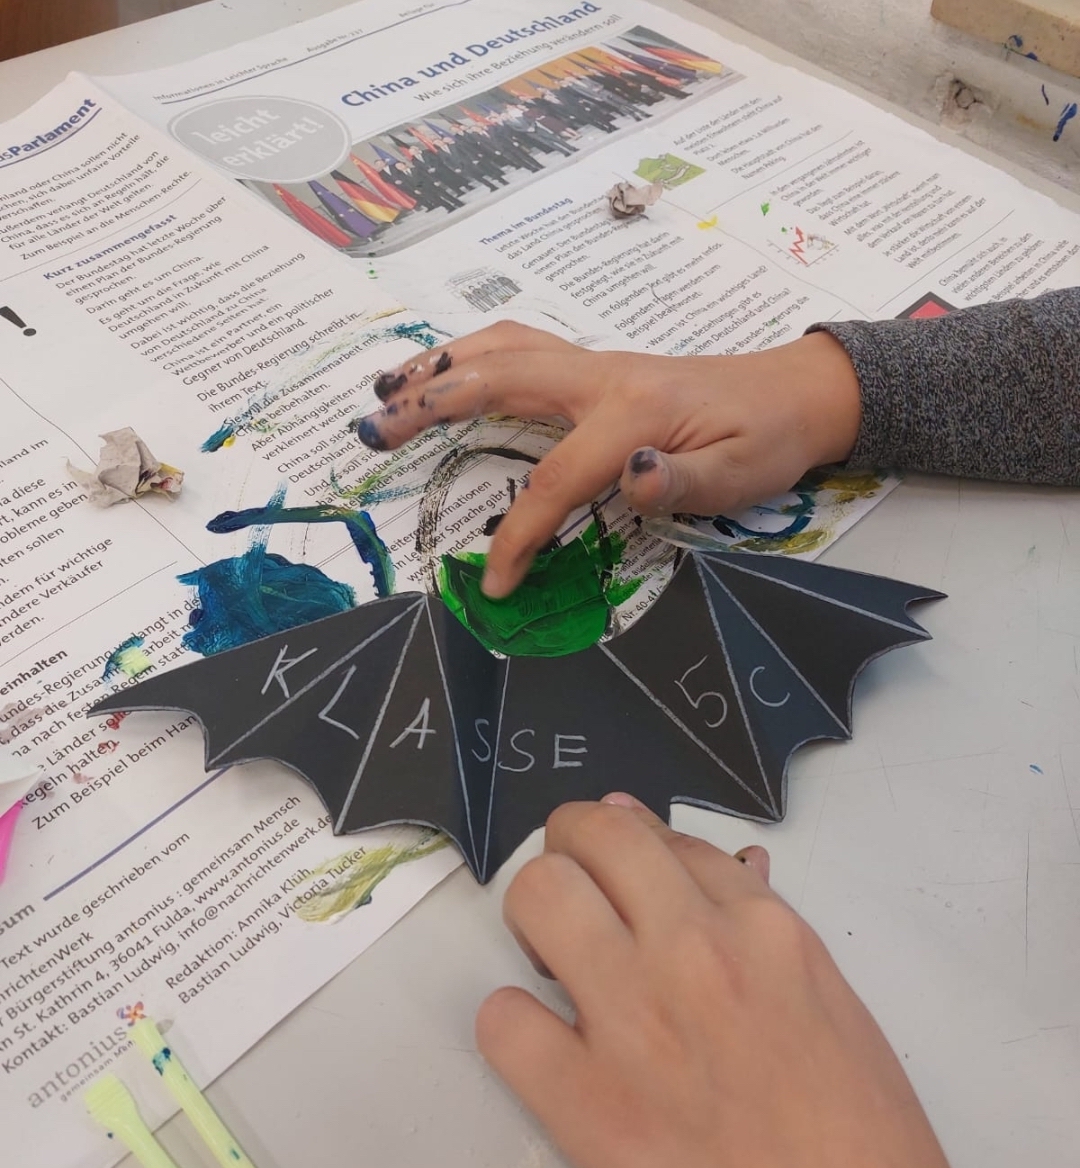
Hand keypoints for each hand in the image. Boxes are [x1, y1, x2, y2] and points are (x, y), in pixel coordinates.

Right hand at [354, 321, 860, 597]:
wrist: (794, 393)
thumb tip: (629, 476)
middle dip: (429, 406)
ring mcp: (594, 368)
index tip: (497, 586)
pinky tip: (443, 374)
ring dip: (438, 368)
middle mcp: (601, 378)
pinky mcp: (593, 371)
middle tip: (372, 433)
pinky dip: (470, 357)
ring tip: (384, 392)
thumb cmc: (766, 440)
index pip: (553, 479)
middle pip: (497, 381)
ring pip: (501, 351)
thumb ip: (679, 482)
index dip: (518, 535)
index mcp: (630, 414)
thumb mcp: (738, 475)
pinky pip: (518, 351)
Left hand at [478, 795, 1052, 1167]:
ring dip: (532, 919)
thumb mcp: (838, 1016)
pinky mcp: (582, 1102)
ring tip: (554, 966)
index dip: (632, 850)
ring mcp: (635, 1022)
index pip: (667, 838)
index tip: (620, 878)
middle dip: (570, 850)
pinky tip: (550, 1058)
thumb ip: (770, 940)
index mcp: (768, 932)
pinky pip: (502, 1018)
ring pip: (537, 895)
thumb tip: (720, 869)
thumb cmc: (871, 1159)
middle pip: (592, 835)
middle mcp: (695, 954)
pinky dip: (514, 1028)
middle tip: (575, 904)